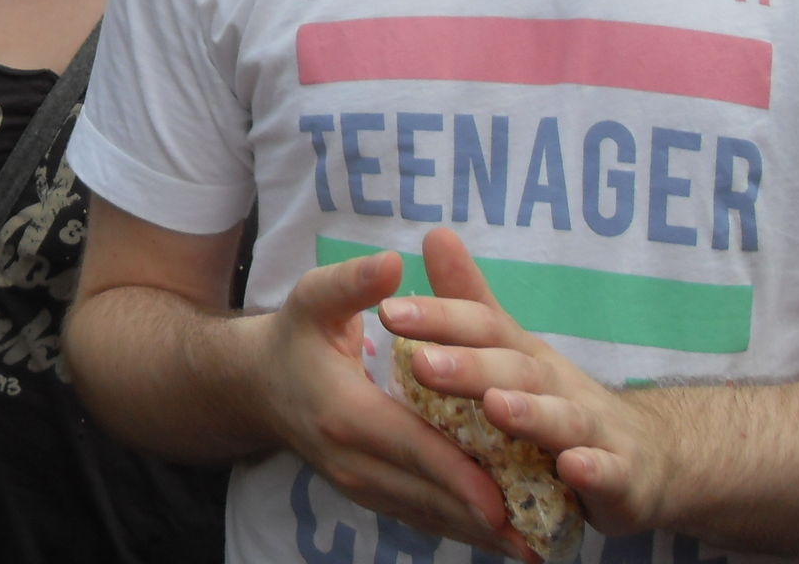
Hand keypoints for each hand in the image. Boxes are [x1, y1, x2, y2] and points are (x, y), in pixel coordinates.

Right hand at [255, 249, 531, 557]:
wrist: (256, 385)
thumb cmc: (295, 337)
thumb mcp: (315, 299)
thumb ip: (354, 283)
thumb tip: (393, 262)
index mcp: (346, 413)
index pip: (413, 448)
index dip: (458, 474)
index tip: (504, 499)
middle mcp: (353, 461)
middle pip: (427, 495)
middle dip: (484, 516)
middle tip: (541, 536)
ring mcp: (359, 486)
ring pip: (428, 516)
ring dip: (479, 531)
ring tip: (535, 544)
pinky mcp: (369, 496)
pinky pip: (420, 518)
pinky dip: (461, 527)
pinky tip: (503, 533)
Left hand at [383, 228, 672, 538]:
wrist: (647, 454)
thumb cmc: (556, 396)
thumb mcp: (510, 347)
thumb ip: (469, 301)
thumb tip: (434, 233)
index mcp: (521, 354)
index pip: (480, 326)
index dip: (437, 318)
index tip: (388, 312)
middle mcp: (557, 383)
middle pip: (514, 369)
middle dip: (469, 367)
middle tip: (422, 364)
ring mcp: (593, 429)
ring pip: (561, 418)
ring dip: (531, 413)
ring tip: (496, 407)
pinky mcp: (622, 476)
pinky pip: (608, 474)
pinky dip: (593, 471)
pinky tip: (574, 469)